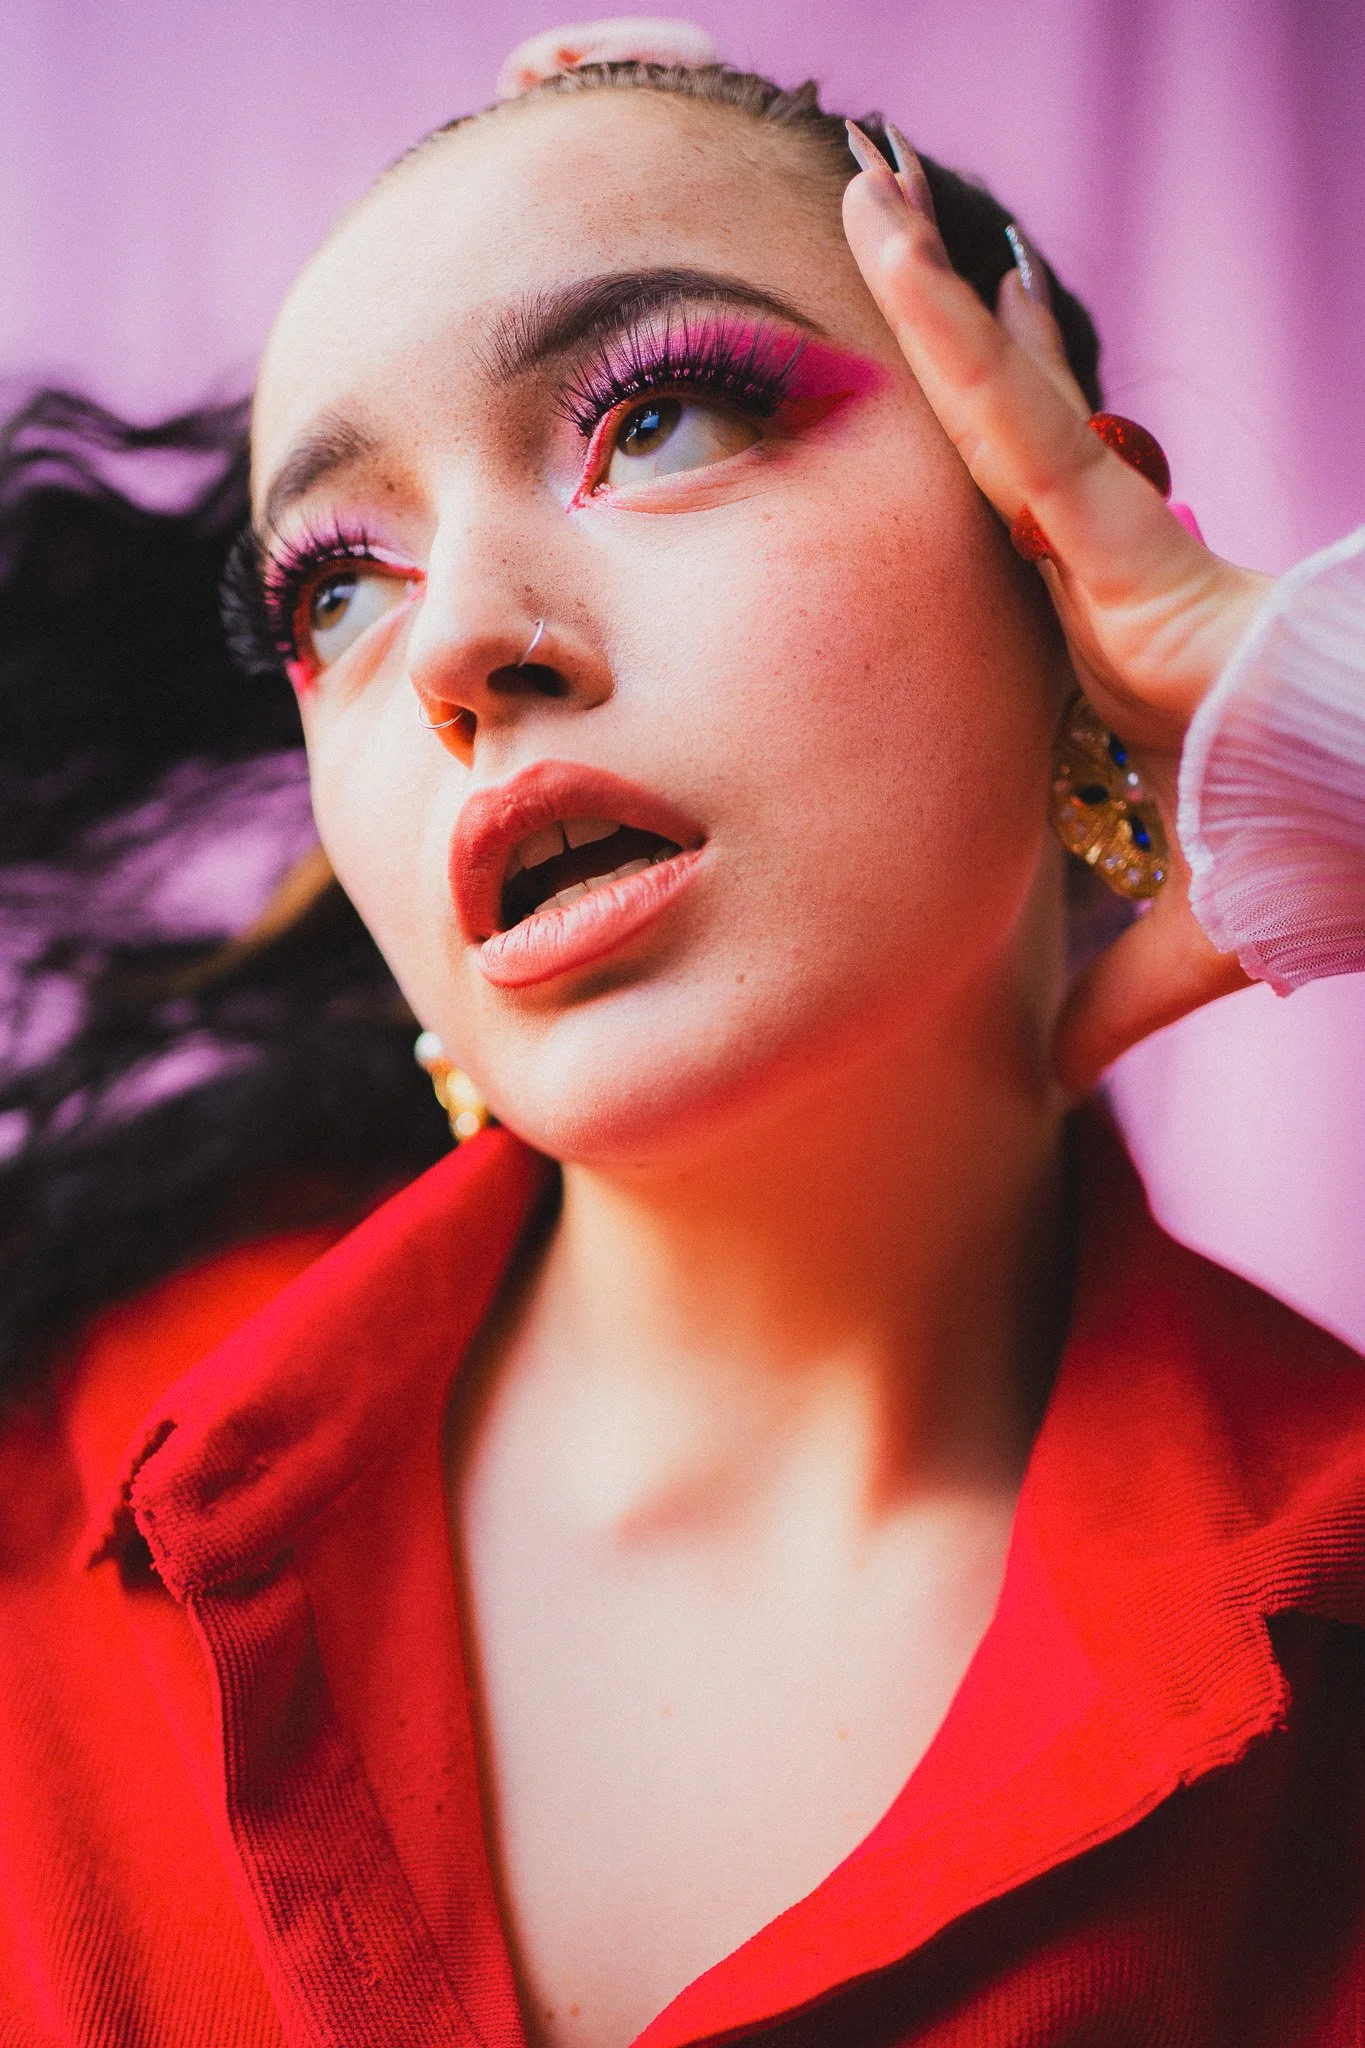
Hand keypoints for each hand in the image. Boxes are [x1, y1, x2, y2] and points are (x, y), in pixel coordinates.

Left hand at [841, 131, 1272, 1091]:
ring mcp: (1101, 543)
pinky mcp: (1119, 536)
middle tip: (863, 231)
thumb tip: (1045, 1081)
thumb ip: (1107, 996)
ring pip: (989, 397)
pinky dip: (958, 330)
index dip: (937, 477)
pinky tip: (898, 238)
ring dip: (926, 291)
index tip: (888, 432)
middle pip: (981, 435)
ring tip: (862, 181)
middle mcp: (1086, 579)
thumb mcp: (1176, 934)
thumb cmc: (1310, 859)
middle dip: (933, 334)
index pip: (987, 551)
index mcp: (1089, 654)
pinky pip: (1016, 415)